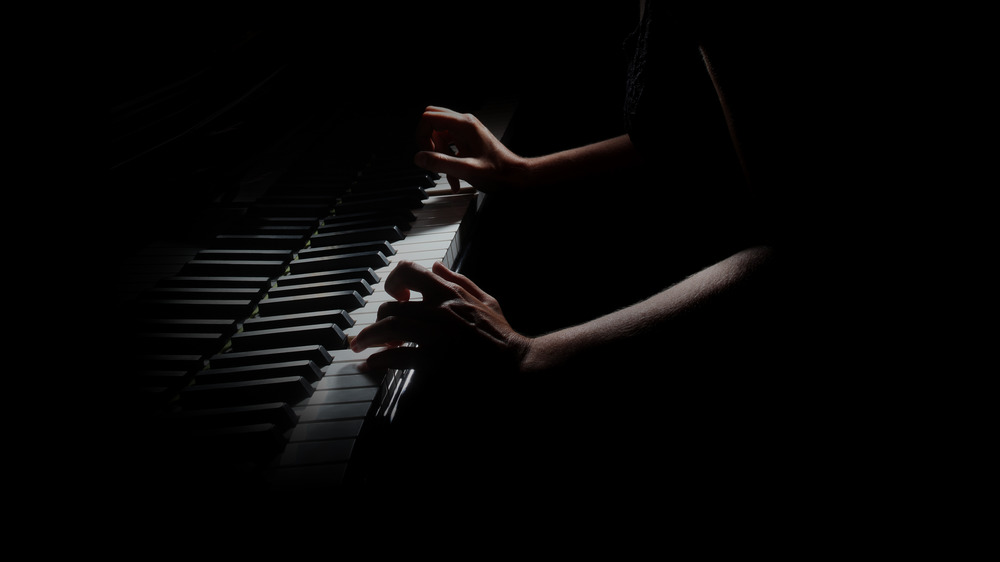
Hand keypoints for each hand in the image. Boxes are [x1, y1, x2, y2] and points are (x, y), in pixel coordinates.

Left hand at [352, 260, 529, 372]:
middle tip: (373, 335)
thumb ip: (460, 281)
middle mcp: (439, 309)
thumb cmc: (502, 336)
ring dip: (368, 338)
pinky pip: (396, 356)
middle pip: (391, 307)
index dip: (392, 282)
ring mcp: (435, 335)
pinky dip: (379, 360)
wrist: (516, 365)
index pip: (408, 271)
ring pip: (388, 328)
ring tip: (361, 348)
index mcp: (449, 293)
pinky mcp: (434, 361)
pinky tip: (373, 364)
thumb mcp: (486, 300)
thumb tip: (436, 265)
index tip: (394, 297)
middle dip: (376, 322)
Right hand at [414, 106, 528, 192]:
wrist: (516, 176)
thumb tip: (419, 158)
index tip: (425, 153)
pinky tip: (455, 177)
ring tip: (450, 175)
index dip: (421, 135)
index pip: (429, 117)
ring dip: (440, 156)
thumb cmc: (498, 173)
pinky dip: (448, 159)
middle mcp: (464, 123)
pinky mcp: (468, 140)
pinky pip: (449, 145)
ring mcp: (466, 131)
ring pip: (440, 136)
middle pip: (432, 122)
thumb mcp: (467, 170)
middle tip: (432, 159)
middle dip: (428, 142)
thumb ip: (441, 163)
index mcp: (464, 125)